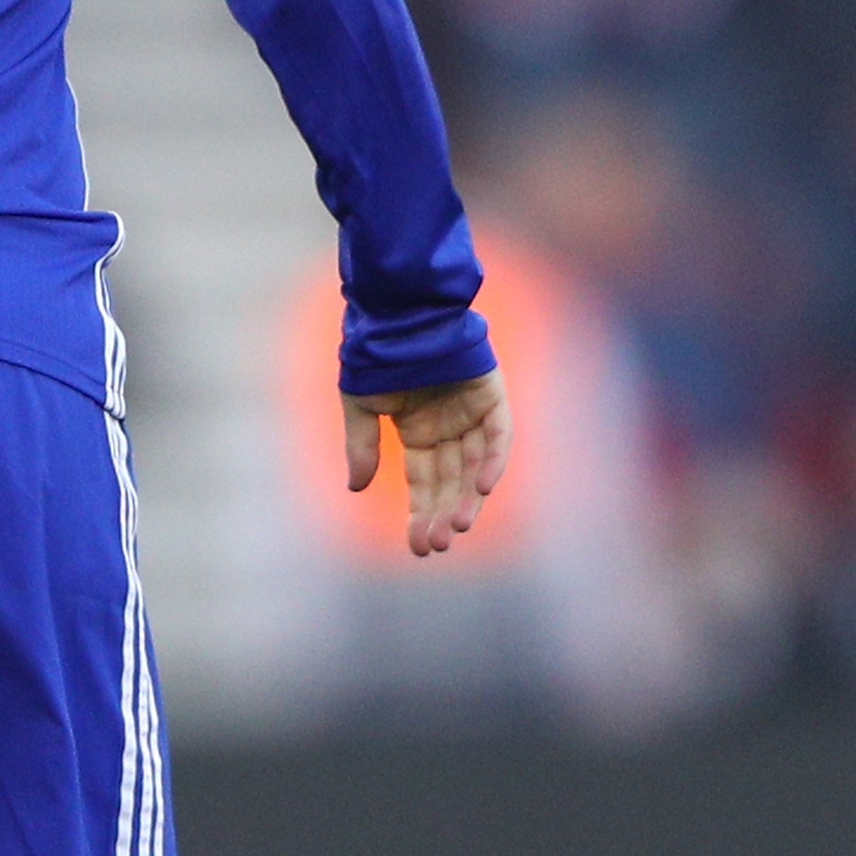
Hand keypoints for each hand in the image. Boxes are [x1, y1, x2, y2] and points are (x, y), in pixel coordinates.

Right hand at [342, 366, 507, 560]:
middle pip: (451, 482)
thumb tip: (356, 488)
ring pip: (475, 466)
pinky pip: (498, 436)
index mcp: (419, 431)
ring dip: (468, 497)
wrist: (398, 308)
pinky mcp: (492, 396)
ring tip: (456, 527)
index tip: (417, 547)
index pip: (424, 482)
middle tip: (435, 546)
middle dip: (442, 514)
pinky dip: (493, 462)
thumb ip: (362, 445)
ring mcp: (472, 413)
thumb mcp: (360, 404)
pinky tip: (481, 489)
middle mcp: (448, 427)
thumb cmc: (376, 351)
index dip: (421, 513)